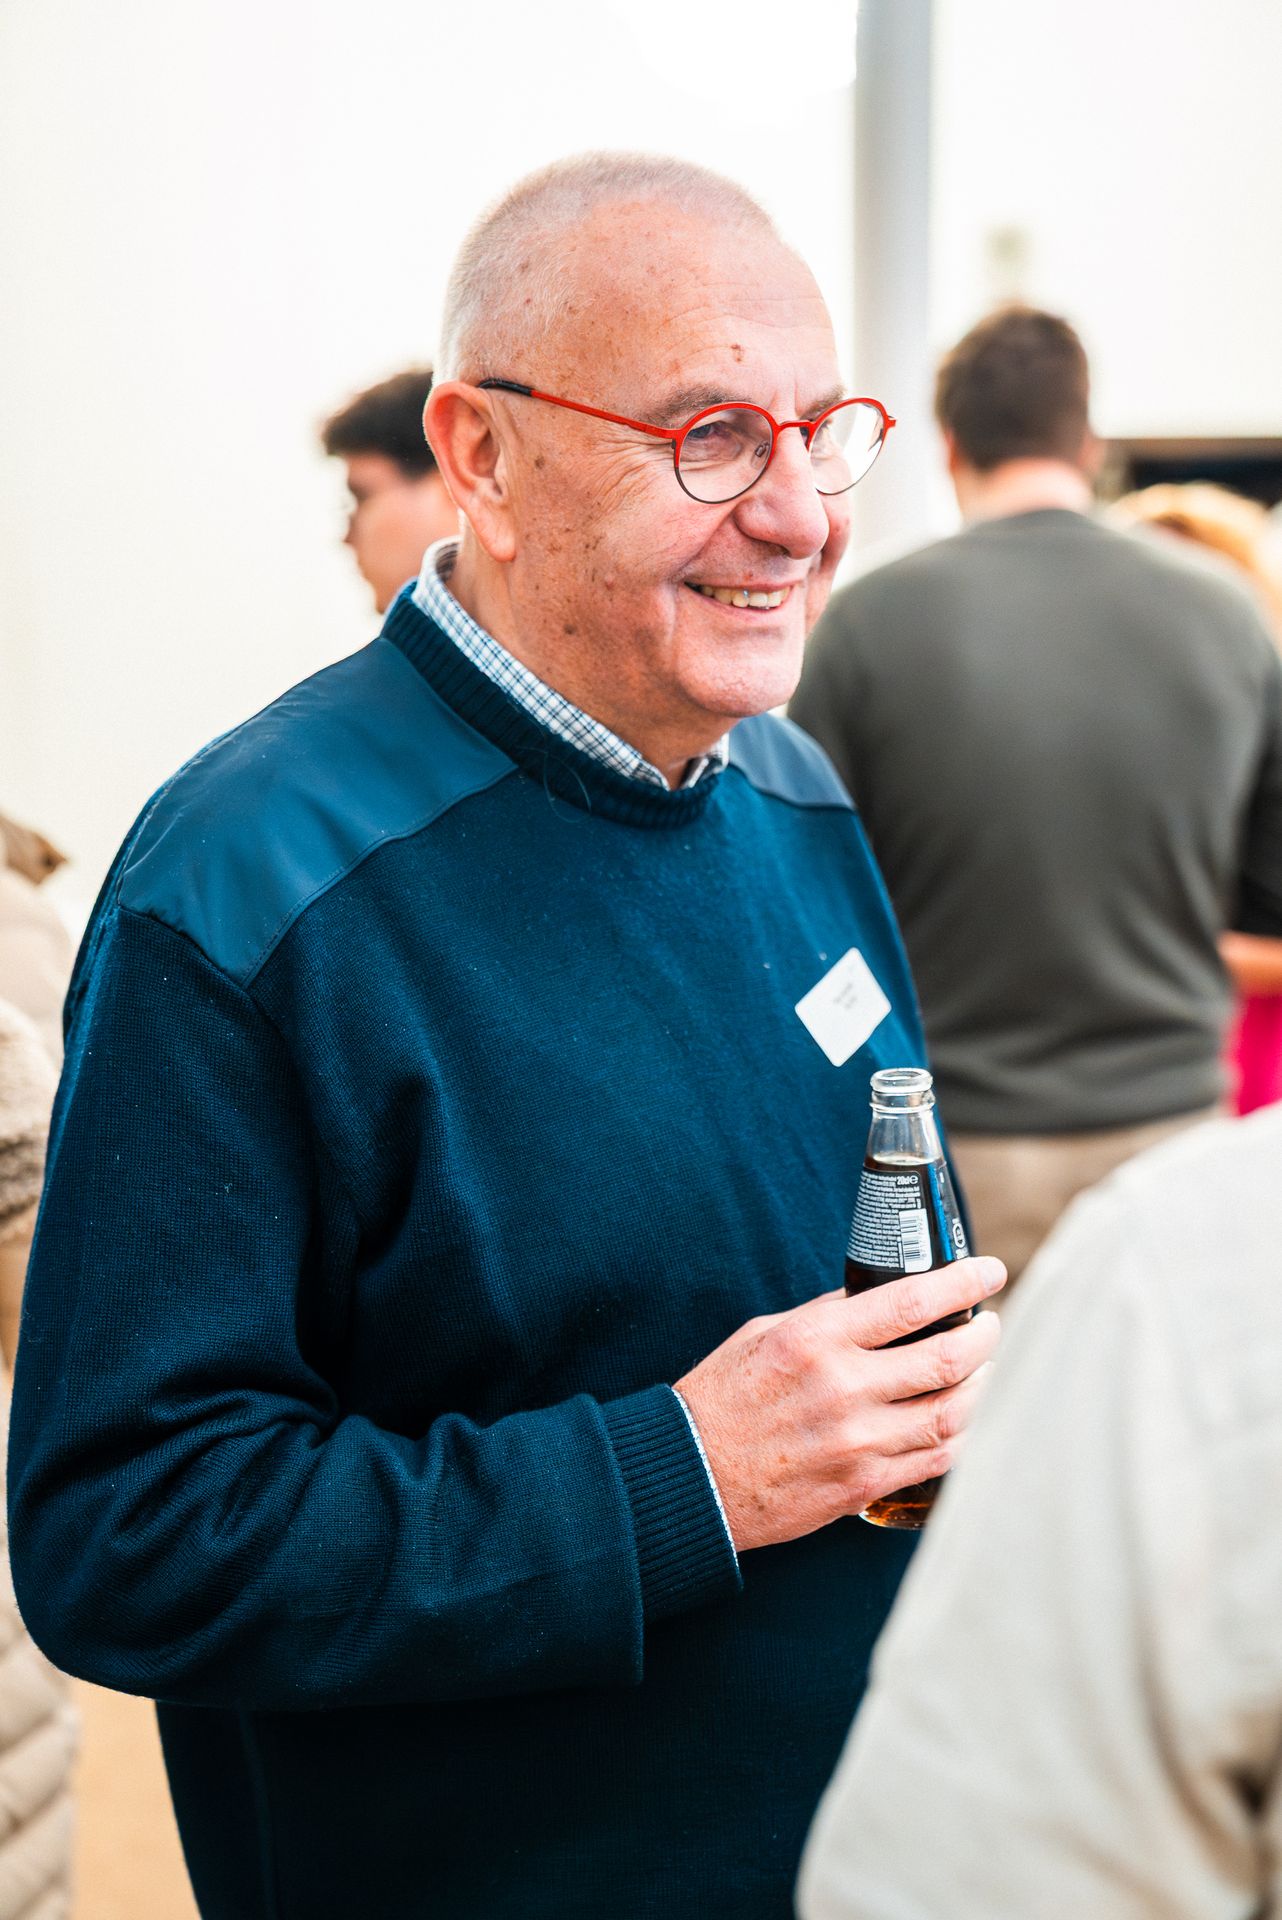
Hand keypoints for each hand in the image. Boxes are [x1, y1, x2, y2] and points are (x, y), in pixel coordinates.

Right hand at [675, 1257, 1005, 1552]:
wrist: (692, 1477)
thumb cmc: (722, 1397)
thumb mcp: (765, 1333)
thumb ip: (826, 1316)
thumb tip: (880, 1298)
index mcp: (816, 1340)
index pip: (913, 1302)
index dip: (964, 1282)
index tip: (990, 1271)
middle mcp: (843, 1389)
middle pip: (948, 1359)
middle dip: (986, 1336)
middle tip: (990, 1324)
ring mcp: (857, 1442)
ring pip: (954, 1414)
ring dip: (982, 1387)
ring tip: (983, 1370)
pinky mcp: (863, 1486)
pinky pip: (936, 1460)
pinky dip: (963, 1435)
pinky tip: (964, 1418)